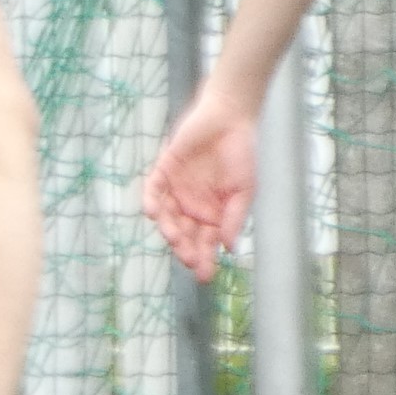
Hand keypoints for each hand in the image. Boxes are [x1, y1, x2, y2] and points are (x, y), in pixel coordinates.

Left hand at [139, 87, 256, 282]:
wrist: (231, 118)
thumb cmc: (241, 154)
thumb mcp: (245, 190)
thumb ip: (234, 217)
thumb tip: (229, 247)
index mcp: (212, 214)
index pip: (205, 243)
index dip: (205, 259)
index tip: (205, 275)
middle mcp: (192, 206)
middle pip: (185, 234)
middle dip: (186, 249)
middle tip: (189, 260)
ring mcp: (177, 188)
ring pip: (167, 216)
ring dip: (169, 229)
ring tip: (175, 240)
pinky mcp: (165, 169)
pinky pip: (153, 188)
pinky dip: (150, 201)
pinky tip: (151, 213)